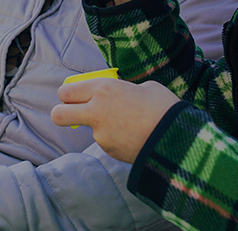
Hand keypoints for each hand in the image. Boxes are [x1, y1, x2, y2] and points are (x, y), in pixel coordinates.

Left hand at [50, 78, 180, 162]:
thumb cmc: (164, 107)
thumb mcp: (143, 87)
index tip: (74, 97)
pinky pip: (107, 142)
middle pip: (59, 114)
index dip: (68, 95)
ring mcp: (100, 133)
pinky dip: (117, 140)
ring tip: (129, 125)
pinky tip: (135, 137)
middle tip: (73, 114)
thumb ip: (122, 90)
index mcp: (102, 89)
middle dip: (62, 114)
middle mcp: (95, 111)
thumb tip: (118, 95)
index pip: (66, 91)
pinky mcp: (109, 150)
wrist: (178, 138)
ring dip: (101, 127)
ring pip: (88, 130)